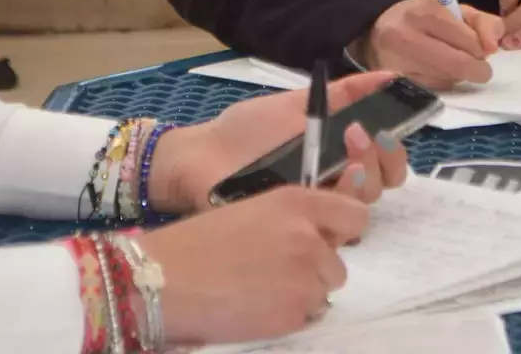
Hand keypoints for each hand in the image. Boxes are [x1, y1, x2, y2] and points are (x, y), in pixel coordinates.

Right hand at [141, 186, 368, 343]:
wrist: (164, 280)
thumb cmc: (197, 242)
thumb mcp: (252, 212)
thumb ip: (291, 221)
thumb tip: (317, 239)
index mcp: (296, 203)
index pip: (356, 215)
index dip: (341, 232)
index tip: (326, 241)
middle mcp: (309, 237)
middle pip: (338, 264)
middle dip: (315, 271)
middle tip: (276, 273)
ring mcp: (305, 277)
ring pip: (323, 292)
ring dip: (302, 295)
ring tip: (261, 291)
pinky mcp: (295, 313)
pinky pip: (306, 316)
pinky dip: (287, 316)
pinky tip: (255, 307)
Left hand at [149, 71, 412, 214]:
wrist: (202, 156)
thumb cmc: (246, 131)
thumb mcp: (295, 103)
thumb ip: (342, 93)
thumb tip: (388, 77)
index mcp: (338, 155)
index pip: (384, 161)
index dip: (395, 148)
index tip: (392, 124)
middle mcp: (334, 184)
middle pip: (383, 182)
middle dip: (385, 157)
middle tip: (362, 133)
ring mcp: (319, 207)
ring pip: (365, 202)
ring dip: (366, 171)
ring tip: (349, 145)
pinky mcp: (301, 227)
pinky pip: (335, 223)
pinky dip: (342, 197)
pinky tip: (333, 176)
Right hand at [358, 0, 503, 90]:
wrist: (375, 32)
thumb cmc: (421, 19)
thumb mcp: (452, 10)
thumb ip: (482, 22)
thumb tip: (494, 46)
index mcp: (424, 11)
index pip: (468, 39)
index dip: (483, 48)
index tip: (483, 47)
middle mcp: (406, 36)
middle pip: (458, 64)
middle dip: (477, 69)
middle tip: (478, 66)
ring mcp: (397, 63)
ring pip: (447, 80)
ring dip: (459, 76)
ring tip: (451, 63)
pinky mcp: (394, 82)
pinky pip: (433, 90)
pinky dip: (442, 83)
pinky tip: (436, 72)